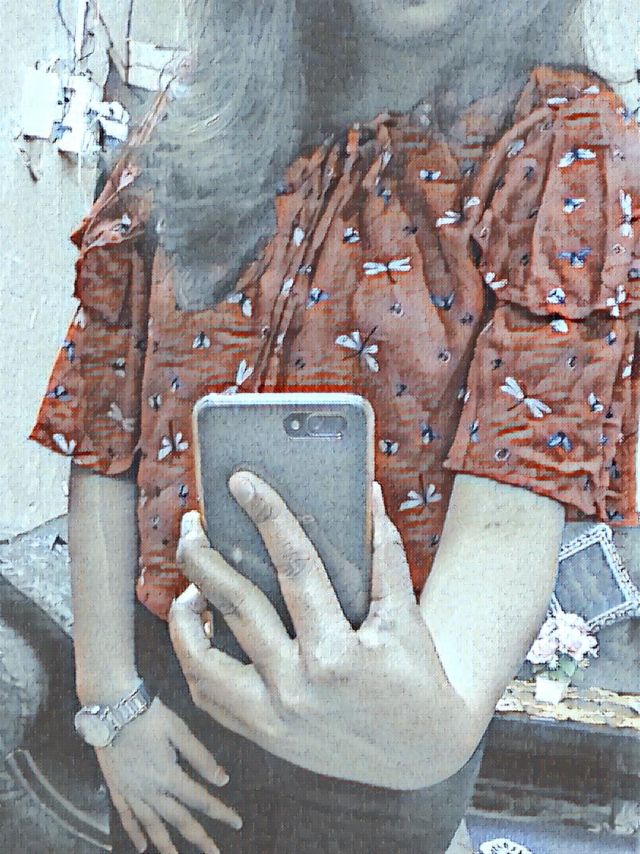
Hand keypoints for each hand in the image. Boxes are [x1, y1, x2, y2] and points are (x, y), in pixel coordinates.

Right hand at [95, 697, 241, 853]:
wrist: (114, 709)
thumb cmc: (149, 716)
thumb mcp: (180, 731)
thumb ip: (201, 758)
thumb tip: (222, 780)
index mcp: (169, 775)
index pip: (201, 800)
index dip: (220, 813)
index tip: (236, 823)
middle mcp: (150, 790)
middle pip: (178, 820)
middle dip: (199, 839)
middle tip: (214, 853)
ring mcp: (131, 792)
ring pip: (152, 826)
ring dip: (166, 845)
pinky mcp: (117, 789)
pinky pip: (127, 817)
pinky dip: (135, 834)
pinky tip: (142, 847)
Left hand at [169, 474, 476, 789]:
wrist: (421, 756)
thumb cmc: (417, 677)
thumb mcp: (406, 615)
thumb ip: (386, 552)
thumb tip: (370, 492)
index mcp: (337, 654)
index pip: (295, 566)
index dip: (268, 516)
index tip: (242, 481)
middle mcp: (298, 688)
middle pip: (236, 606)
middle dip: (205, 557)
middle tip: (192, 523)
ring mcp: (274, 718)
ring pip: (202, 659)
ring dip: (185, 615)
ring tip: (191, 583)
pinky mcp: (263, 736)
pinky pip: (209, 696)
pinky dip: (196, 658)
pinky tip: (205, 627)